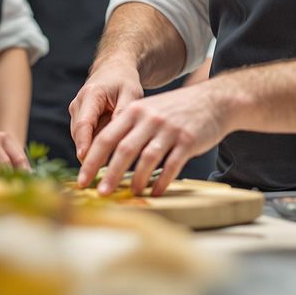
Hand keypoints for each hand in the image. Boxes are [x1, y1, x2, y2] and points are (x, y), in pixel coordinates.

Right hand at [70, 56, 143, 177]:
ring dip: (91, 155)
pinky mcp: (79, 120)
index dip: (83, 144)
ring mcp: (76, 113)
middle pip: (79, 136)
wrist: (113, 70)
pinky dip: (94, 150)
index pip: (84, 124)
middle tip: (99, 178)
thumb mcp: (131, 94)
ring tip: (105, 177)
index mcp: (90, 95)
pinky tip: (107, 165)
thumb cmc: (124, 81)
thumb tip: (120, 138)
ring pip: (81, 140)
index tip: (86, 161)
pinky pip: (85, 139)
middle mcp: (78, 104)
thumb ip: (124, 114)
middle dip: (87, 157)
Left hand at [79, 83, 225, 197]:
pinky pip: (172, 165)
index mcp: (134, 111)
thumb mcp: (148, 111)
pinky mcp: (188, 140)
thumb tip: (104, 159)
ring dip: (136, 180)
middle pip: (123, 149)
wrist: (213, 100)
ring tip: (130, 194)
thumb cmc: (175, 111)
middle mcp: (149, 118)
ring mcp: (169, 129)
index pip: (106, 137)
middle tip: (100, 193)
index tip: (82, 179)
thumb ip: (128, 129)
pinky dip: (161, 181)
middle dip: (109, 174)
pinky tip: (155, 191)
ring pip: (146, 158)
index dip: (92, 160)